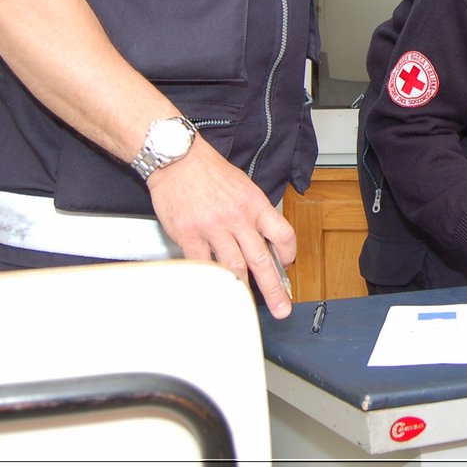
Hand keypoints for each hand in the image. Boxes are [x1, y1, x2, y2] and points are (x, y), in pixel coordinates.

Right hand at [146, 139, 297, 319]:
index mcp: (255, 204)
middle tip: (281, 308)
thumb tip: (262, 238)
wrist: (177, 159)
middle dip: (274, 288)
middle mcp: (238, 218)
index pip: (282, 234)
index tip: (288, 266)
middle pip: (262, 259)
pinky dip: (210, 280)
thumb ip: (253, 213)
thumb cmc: (209, 171)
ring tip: (247, 306)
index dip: (289, 254)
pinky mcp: (190, 235)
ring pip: (234, 267)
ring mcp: (213, 228)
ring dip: (242, 290)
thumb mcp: (243, 186)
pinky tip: (215, 290)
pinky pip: (203, 265)